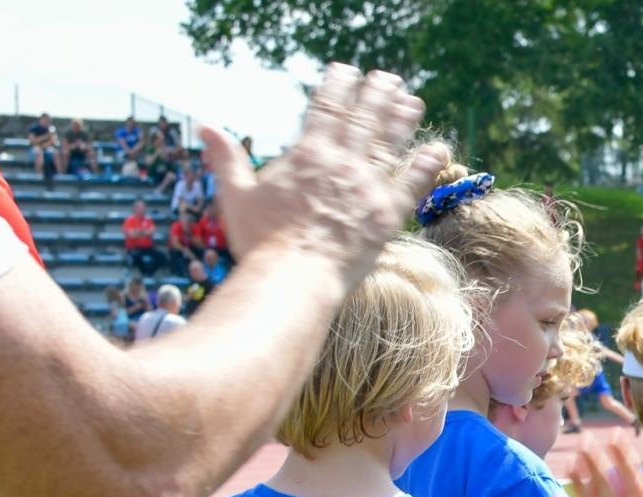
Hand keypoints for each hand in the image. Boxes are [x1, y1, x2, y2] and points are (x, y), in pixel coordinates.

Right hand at [201, 65, 445, 291]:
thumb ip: (226, 159)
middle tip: (388, 78)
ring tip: (412, 100)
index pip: (326, 109)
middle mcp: (340, 165)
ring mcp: (366, 189)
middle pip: (362, 119)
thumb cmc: (260, 243)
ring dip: (402, 119)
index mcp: (306, 156)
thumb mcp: (236, 195)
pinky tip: (437, 149)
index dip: (338, 86)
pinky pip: (411, 185)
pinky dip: (425, 165)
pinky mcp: (387, 216)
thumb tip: (204, 126)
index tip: (346, 71)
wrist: (293, 279)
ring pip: (389, 144)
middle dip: (376, 94)